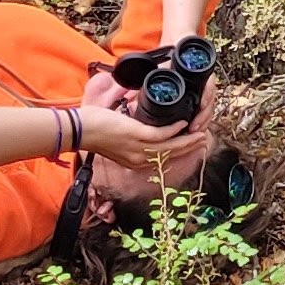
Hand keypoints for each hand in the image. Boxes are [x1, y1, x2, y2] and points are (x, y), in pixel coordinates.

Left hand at [73, 99, 208, 175]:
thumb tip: (141, 125)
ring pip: (170, 147)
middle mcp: (139, 160)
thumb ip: (132, 138)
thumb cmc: (96, 131)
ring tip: (200, 132)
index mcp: (135, 161)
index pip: (163, 159)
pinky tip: (182, 122)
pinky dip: (174, 129)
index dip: (179, 152)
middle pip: (171, 155)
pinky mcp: (136, 136)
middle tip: (203, 140)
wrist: (81, 130)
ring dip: (187, 140)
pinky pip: (161, 134)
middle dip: (189, 148)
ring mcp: (138, 149)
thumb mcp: (118, 141)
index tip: (191, 144)